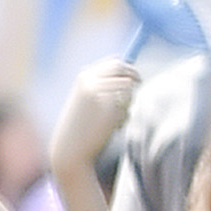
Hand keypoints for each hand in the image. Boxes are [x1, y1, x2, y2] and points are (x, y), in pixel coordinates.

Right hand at [50, 60, 139, 178]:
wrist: (71, 147)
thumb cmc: (81, 128)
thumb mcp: (87, 103)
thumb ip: (103, 89)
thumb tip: (127, 81)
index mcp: (84, 78)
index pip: (113, 63)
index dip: (127, 69)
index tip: (133, 76)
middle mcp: (92, 81)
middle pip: (122, 68)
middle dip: (134, 75)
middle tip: (140, 83)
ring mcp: (100, 93)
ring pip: (128, 89)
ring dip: (127, 104)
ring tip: (114, 120)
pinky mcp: (108, 107)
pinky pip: (127, 108)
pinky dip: (124, 117)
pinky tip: (112, 128)